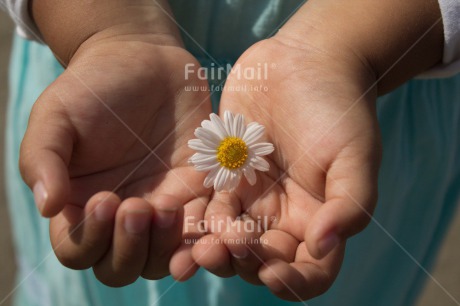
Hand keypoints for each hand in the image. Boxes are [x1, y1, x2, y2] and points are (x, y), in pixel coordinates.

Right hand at [19, 32, 211, 284]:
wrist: (145, 60)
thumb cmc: (95, 87)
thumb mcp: (56, 115)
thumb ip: (42, 159)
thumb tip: (47, 207)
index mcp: (81, 204)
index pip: (79, 250)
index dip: (90, 240)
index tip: (106, 199)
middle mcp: (121, 215)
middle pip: (123, 266)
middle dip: (130, 248)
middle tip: (140, 206)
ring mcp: (162, 207)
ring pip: (164, 258)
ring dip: (167, 249)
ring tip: (170, 210)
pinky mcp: (197, 193)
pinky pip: (204, 230)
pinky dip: (208, 238)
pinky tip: (211, 229)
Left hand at [191, 34, 380, 299]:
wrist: (305, 62)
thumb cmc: (339, 107)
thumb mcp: (356, 154)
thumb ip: (349, 204)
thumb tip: (324, 247)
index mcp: (319, 219)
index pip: (310, 271)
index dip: (293, 283)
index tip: (273, 274)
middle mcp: (284, 216)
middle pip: (262, 260)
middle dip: (243, 263)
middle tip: (224, 250)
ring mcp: (252, 197)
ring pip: (229, 239)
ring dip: (214, 248)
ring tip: (198, 247)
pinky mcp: (225, 176)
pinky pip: (207, 206)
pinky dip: (197, 219)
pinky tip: (184, 220)